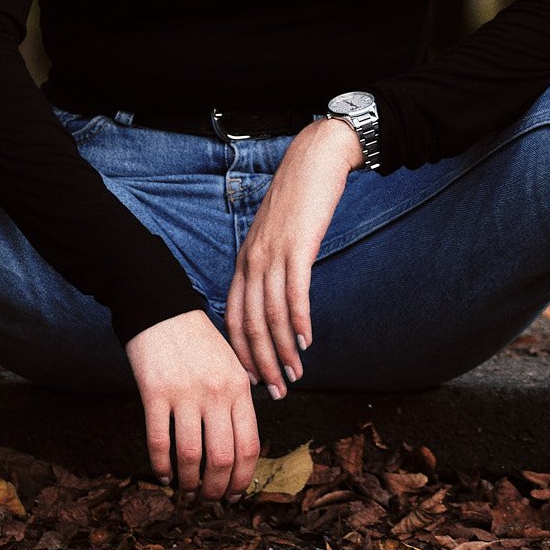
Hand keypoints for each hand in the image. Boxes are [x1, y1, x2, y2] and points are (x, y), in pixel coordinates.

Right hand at [124, 308, 259, 499]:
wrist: (161, 309)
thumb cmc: (197, 341)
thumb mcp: (230, 364)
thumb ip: (238, 400)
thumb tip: (243, 448)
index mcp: (239, 387)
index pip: (249, 446)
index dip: (243, 479)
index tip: (233, 495)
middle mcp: (216, 392)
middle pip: (223, 457)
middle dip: (216, 488)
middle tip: (207, 500)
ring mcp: (185, 392)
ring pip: (192, 455)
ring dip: (189, 483)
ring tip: (185, 492)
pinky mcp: (154, 392)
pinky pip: (159, 441)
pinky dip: (161, 466)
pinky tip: (164, 475)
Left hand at [225, 117, 360, 394]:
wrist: (315, 158)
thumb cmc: (299, 199)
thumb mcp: (277, 237)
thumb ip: (272, 267)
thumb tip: (278, 300)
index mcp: (244, 261)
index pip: (234, 317)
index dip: (243, 353)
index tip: (255, 380)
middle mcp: (252, 260)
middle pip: (250, 323)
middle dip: (262, 362)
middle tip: (276, 391)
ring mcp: (273, 253)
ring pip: (271, 314)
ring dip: (283, 349)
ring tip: (294, 375)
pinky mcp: (296, 246)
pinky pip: (294, 292)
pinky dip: (299, 320)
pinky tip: (306, 340)